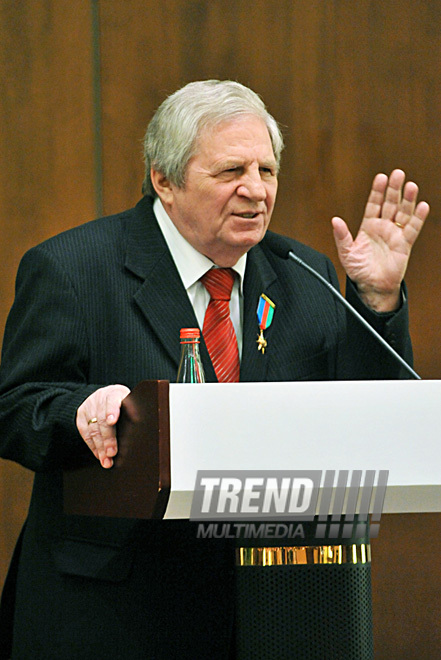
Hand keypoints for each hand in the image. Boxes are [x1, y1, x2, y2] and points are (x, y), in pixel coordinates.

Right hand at [76, 384, 130, 467]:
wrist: (105, 395)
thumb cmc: (123, 403)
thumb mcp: (130, 403)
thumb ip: (133, 412)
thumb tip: (139, 426)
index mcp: (116, 392)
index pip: (113, 400)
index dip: (112, 411)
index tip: (112, 421)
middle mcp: (100, 397)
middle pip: (102, 419)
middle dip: (107, 438)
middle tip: (112, 453)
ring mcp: (89, 405)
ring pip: (93, 428)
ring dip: (100, 447)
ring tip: (106, 460)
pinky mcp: (81, 415)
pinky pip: (85, 433)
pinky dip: (93, 446)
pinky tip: (99, 455)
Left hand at [331, 169, 429, 310]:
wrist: (372, 287)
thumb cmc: (359, 271)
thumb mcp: (346, 253)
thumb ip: (341, 237)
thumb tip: (335, 221)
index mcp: (368, 226)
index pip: (374, 204)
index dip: (377, 191)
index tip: (380, 177)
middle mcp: (383, 227)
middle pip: (390, 204)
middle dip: (394, 189)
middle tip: (398, 173)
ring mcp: (395, 234)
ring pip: (403, 213)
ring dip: (407, 199)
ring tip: (411, 186)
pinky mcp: (405, 244)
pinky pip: (413, 229)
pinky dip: (418, 218)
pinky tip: (422, 206)